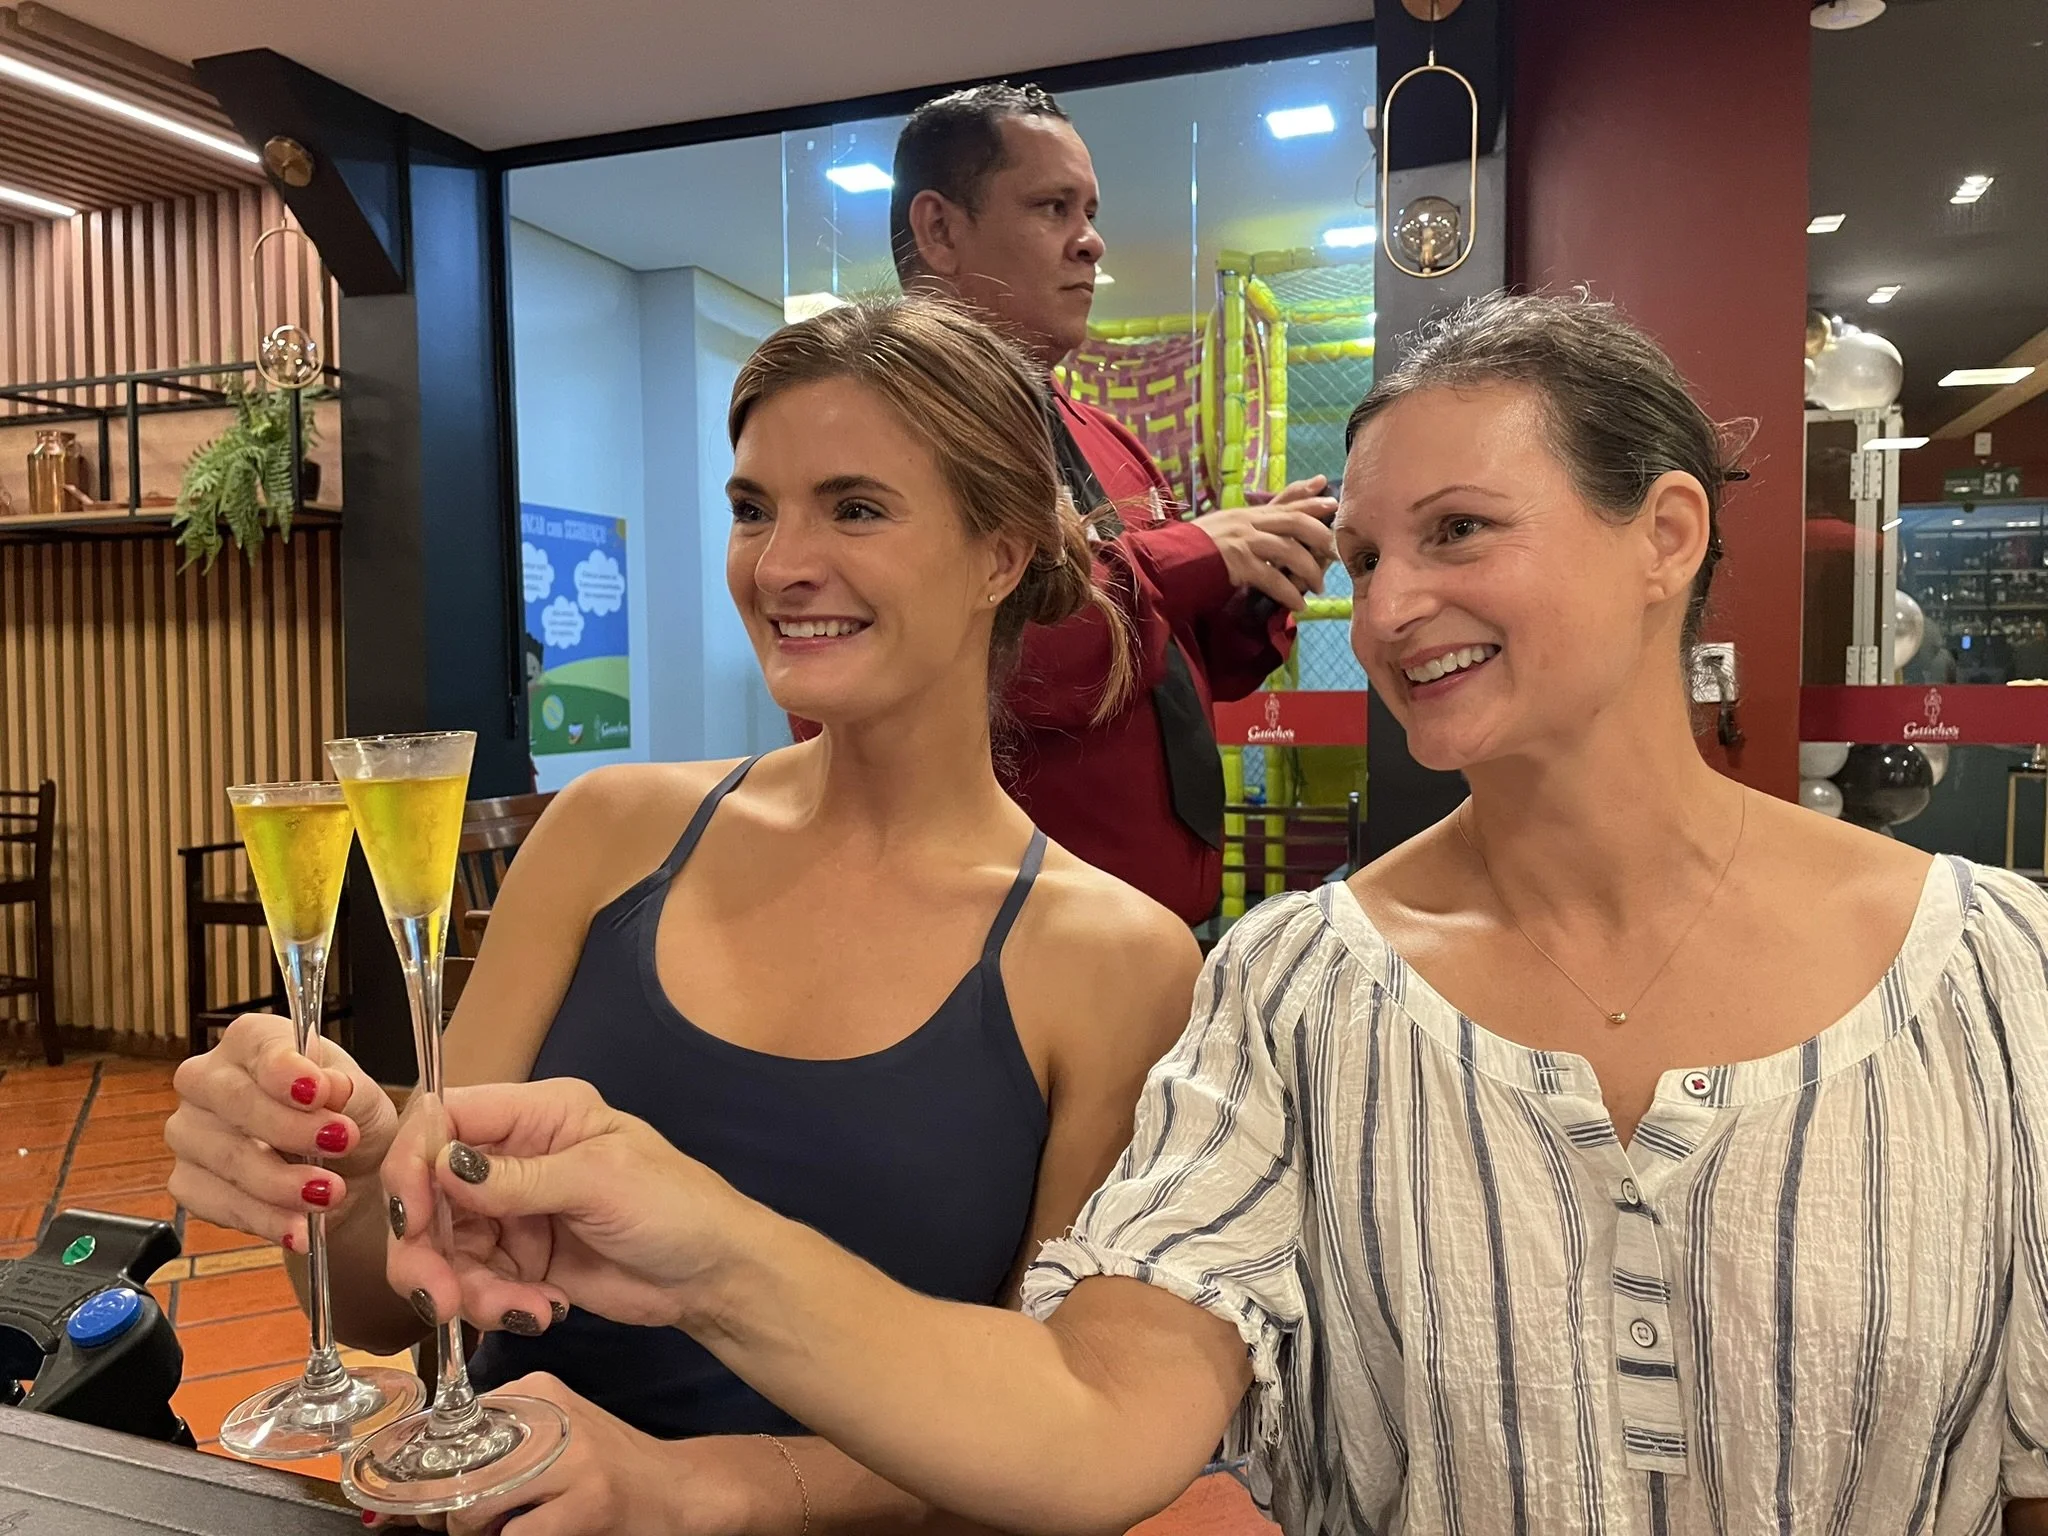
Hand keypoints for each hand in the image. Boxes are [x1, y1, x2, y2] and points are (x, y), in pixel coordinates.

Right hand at [166, 1012, 397, 1248]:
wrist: (345, 1179)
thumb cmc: (349, 1122)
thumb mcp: (366, 1101)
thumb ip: (348, 1091)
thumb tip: (328, 1085)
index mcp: (253, 1042)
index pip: (255, 1042)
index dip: (285, 1069)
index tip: (320, 1092)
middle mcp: (209, 1080)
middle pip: (233, 1099)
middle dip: (290, 1128)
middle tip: (340, 1145)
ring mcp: (190, 1131)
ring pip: (225, 1156)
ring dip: (281, 1182)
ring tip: (329, 1195)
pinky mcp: (186, 1181)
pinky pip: (215, 1202)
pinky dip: (263, 1218)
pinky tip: (298, 1227)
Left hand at [364, 1375, 779, 1535]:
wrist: (680, 1487)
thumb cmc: (605, 1467)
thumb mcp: (552, 1435)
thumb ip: (496, 1445)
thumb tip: (413, 1490)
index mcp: (537, 1388)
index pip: (450, 1428)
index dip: (419, 1473)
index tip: (404, 1502)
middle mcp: (550, 1413)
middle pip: (453, 1472)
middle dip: (439, 1513)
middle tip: (450, 1528)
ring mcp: (572, 1458)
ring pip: (474, 1507)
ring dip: (468, 1534)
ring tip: (495, 1531)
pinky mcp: (589, 1502)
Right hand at [382, 1078, 745, 1335]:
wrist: (714, 1276)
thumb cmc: (676, 1207)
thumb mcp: (601, 1181)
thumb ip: (519, 1178)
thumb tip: (443, 1165)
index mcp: (538, 1114)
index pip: (445, 1118)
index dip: (415, 1164)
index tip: (413, 1218)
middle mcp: (515, 1157)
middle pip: (429, 1192)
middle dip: (427, 1249)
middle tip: (443, 1298)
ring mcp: (513, 1212)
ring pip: (443, 1247)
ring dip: (467, 1289)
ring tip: (522, 1311)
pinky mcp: (518, 1262)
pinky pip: (474, 1283)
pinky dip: (495, 1306)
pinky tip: (542, 1312)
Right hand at [1192, 475, 1337, 611]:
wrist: (1162, 562)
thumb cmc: (1189, 553)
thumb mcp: (1220, 532)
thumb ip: (1243, 530)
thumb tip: (1261, 536)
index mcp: (1244, 514)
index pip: (1284, 501)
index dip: (1309, 500)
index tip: (1331, 501)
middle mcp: (1246, 522)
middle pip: (1295, 521)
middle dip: (1320, 536)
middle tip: (1335, 554)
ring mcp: (1241, 541)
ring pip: (1288, 549)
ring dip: (1308, 571)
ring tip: (1318, 588)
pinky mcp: (1236, 563)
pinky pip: (1272, 577)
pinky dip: (1289, 593)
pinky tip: (1298, 605)